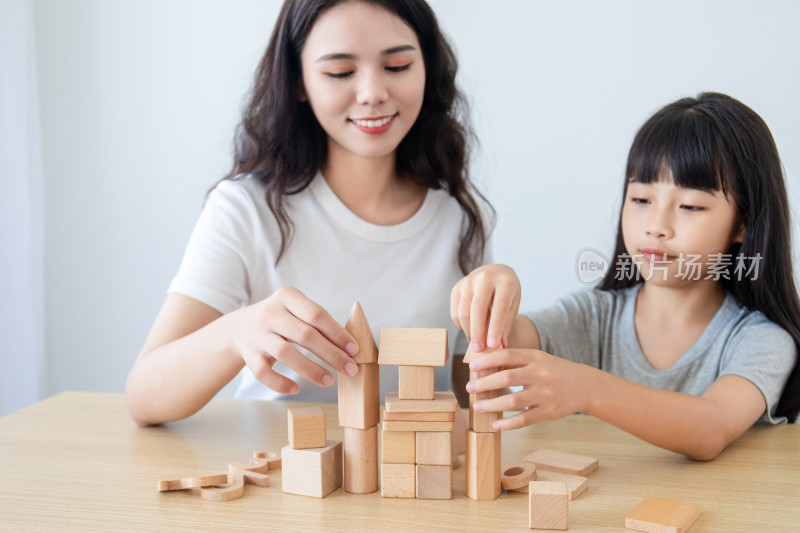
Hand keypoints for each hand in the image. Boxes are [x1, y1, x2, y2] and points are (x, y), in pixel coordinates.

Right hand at [229, 287, 358, 394]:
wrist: (240, 327)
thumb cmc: (281, 320)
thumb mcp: (296, 310)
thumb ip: (319, 323)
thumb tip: (349, 347)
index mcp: (287, 297)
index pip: (316, 314)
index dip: (337, 333)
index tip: (354, 349)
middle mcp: (270, 313)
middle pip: (305, 335)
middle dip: (331, 354)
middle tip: (350, 369)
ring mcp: (257, 334)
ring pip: (285, 353)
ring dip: (310, 370)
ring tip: (329, 381)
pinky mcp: (249, 355)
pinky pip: (264, 373)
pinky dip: (280, 383)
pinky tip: (296, 389)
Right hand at [450, 264, 520, 350]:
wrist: (495, 273)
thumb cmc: (507, 293)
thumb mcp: (513, 305)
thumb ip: (506, 324)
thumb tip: (499, 347)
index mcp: (505, 282)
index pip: (499, 308)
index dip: (495, 328)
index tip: (493, 346)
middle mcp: (485, 278)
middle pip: (477, 309)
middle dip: (477, 333)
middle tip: (479, 350)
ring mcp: (469, 281)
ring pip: (463, 312)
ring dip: (468, 331)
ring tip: (476, 343)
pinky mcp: (457, 287)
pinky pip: (455, 312)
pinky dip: (461, 326)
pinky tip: (470, 330)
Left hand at [466, 348, 591, 429]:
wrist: (584, 385)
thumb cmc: (554, 370)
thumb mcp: (538, 359)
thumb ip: (515, 360)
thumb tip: (485, 362)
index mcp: (535, 357)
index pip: (507, 356)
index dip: (488, 361)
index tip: (472, 366)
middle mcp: (540, 374)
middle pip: (507, 377)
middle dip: (485, 383)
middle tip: (470, 388)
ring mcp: (545, 394)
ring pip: (514, 400)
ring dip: (492, 405)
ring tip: (477, 406)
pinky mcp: (548, 412)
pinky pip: (525, 419)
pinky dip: (509, 423)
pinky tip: (496, 425)